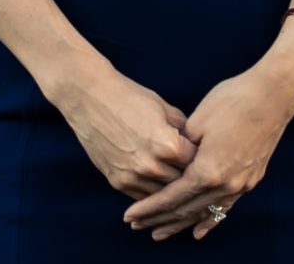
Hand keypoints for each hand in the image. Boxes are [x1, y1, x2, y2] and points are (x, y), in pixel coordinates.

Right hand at [48, 60, 198, 198]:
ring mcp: (133, 177)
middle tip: (193, 169)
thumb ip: (183, 129)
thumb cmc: (129, 97)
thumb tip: (196, 143)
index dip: (201, 157)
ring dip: (170, 186)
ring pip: (163, 194)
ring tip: (175, 175)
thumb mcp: (164, 108)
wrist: (90, 98)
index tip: (204, 154)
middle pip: (182, 182)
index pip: (197, 163)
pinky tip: (157, 180)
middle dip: (189, 174)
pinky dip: (152, 191)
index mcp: (168, 146)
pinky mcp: (118, 182)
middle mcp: (151, 166)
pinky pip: (143, 196)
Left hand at [122, 30, 293, 240]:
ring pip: (205, 212)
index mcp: (207, 171)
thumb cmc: (233, 100)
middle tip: (137, 227)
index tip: (129, 216)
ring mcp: (241, 184)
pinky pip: (225, 206)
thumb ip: (181, 149)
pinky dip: (210, 219)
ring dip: (181, 223)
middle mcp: (225, 185)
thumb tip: (170, 161)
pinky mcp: (251, 179)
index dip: (148, 208)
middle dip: (159, 219)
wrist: (274, 94)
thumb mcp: (198, 121)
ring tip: (161, 232)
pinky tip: (198, 231)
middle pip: (186, 210)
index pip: (171, 198)